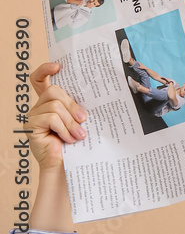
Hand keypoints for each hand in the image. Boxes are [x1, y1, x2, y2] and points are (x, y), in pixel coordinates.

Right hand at [24, 63, 82, 232]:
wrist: (71, 167)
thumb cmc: (81, 142)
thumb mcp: (84, 119)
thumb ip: (83, 104)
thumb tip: (104, 87)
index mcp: (52, 101)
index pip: (41, 79)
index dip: (46, 69)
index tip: (58, 66)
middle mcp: (40, 106)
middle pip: (54, 90)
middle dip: (73, 105)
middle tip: (84, 120)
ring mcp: (34, 116)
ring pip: (55, 105)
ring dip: (71, 121)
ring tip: (79, 135)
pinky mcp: (32, 127)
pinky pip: (50, 118)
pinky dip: (64, 128)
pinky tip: (69, 139)